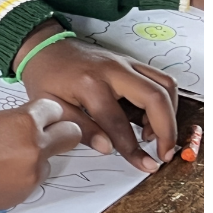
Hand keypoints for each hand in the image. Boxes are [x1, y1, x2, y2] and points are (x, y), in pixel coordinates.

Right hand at [0, 99, 80, 212]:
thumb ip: (12, 121)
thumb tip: (21, 126)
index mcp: (25, 122)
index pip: (55, 110)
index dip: (47, 113)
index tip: (41, 116)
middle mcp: (36, 147)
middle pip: (71, 135)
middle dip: (61, 133)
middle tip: (46, 136)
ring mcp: (32, 173)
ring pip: (47, 162)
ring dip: (35, 160)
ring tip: (6, 160)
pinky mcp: (24, 193)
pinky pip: (31, 181)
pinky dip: (20, 177)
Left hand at [15, 22, 176, 169]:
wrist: (44, 46)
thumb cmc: (46, 77)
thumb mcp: (51, 106)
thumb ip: (80, 128)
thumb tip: (107, 149)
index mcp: (90, 84)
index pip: (119, 123)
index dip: (134, 149)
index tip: (146, 166)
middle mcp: (113, 70)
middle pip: (155, 97)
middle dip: (167, 129)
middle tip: (165, 152)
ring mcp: (124, 62)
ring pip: (165, 84)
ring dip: (169, 113)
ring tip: (153, 135)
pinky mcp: (129, 61)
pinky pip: (158, 78)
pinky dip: (163, 100)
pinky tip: (148, 117)